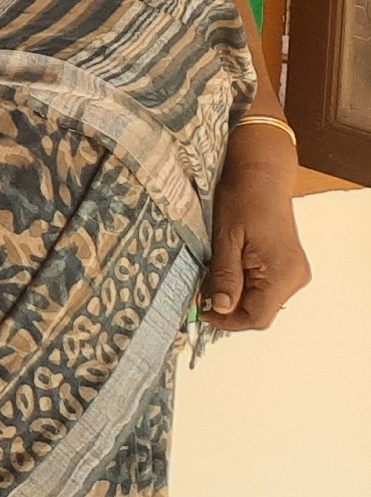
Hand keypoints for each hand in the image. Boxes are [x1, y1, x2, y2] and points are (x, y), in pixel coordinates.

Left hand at [206, 130, 313, 332]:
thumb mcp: (225, 240)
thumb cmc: (243, 200)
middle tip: (200, 293)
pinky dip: (244, 286)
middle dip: (228, 307)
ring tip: (212, 276)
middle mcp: (294, 278)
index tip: (200, 311)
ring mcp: (293, 272)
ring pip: (261, 301)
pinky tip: (227, 270)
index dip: (226, 320)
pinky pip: (264, 287)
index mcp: (282, 274)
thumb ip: (224, 277)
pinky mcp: (287, 266)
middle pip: (259, 311)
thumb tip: (219, 308)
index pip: (256, 317)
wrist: (261, 176)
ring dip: (235, 296)